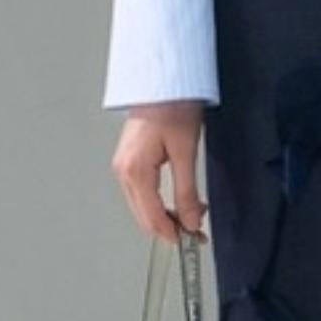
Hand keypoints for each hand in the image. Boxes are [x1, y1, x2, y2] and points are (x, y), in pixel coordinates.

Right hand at [112, 101, 208, 241]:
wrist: (164, 81)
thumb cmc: (173, 107)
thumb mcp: (186, 153)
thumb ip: (187, 192)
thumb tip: (190, 221)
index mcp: (134, 171)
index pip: (152, 217)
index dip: (174, 233)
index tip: (193, 240)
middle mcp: (123, 171)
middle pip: (144, 216)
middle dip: (170, 227)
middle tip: (197, 231)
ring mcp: (123, 166)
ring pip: (142, 206)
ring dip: (165, 215)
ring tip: (192, 213)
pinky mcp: (129, 161)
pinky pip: (141, 192)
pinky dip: (159, 202)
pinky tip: (177, 200)